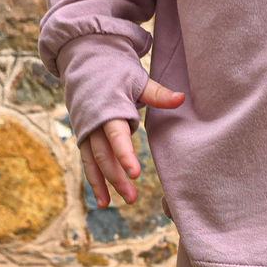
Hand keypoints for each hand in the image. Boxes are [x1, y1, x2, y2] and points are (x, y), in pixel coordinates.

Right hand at [81, 78, 184, 207]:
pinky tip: (102, 200)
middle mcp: (93, 123)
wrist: (87, 61)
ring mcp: (86, 131)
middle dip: (117, 177)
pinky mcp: (85, 136)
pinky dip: (94, 180)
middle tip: (133, 198)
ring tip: (111, 205)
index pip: (117, 136)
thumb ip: (157, 93)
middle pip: (104, 155)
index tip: (136, 173)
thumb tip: (181, 98)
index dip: (125, 155)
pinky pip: (88, 161)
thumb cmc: (117, 71)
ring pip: (93, 162)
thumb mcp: (138, 79)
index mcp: (109, 109)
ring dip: (103, 184)